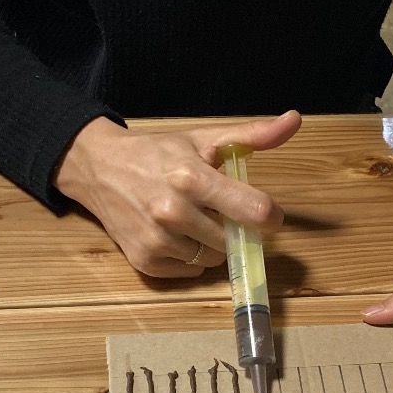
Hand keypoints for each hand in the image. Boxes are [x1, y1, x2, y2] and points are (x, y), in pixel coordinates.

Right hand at [54, 111, 301, 276]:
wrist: (98, 168)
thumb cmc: (156, 153)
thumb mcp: (203, 139)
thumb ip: (251, 135)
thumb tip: (293, 120)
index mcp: (192, 178)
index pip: (253, 210)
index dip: (269, 215)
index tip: (267, 213)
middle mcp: (173, 212)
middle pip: (233, 241)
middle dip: (232, 229)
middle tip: (215, 211)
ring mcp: (157, 240)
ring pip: (212, 259)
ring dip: (210, 245)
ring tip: (192, 220)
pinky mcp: (145, 261)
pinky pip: (189, 271)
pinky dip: (189, 258)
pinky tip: (175, 235)